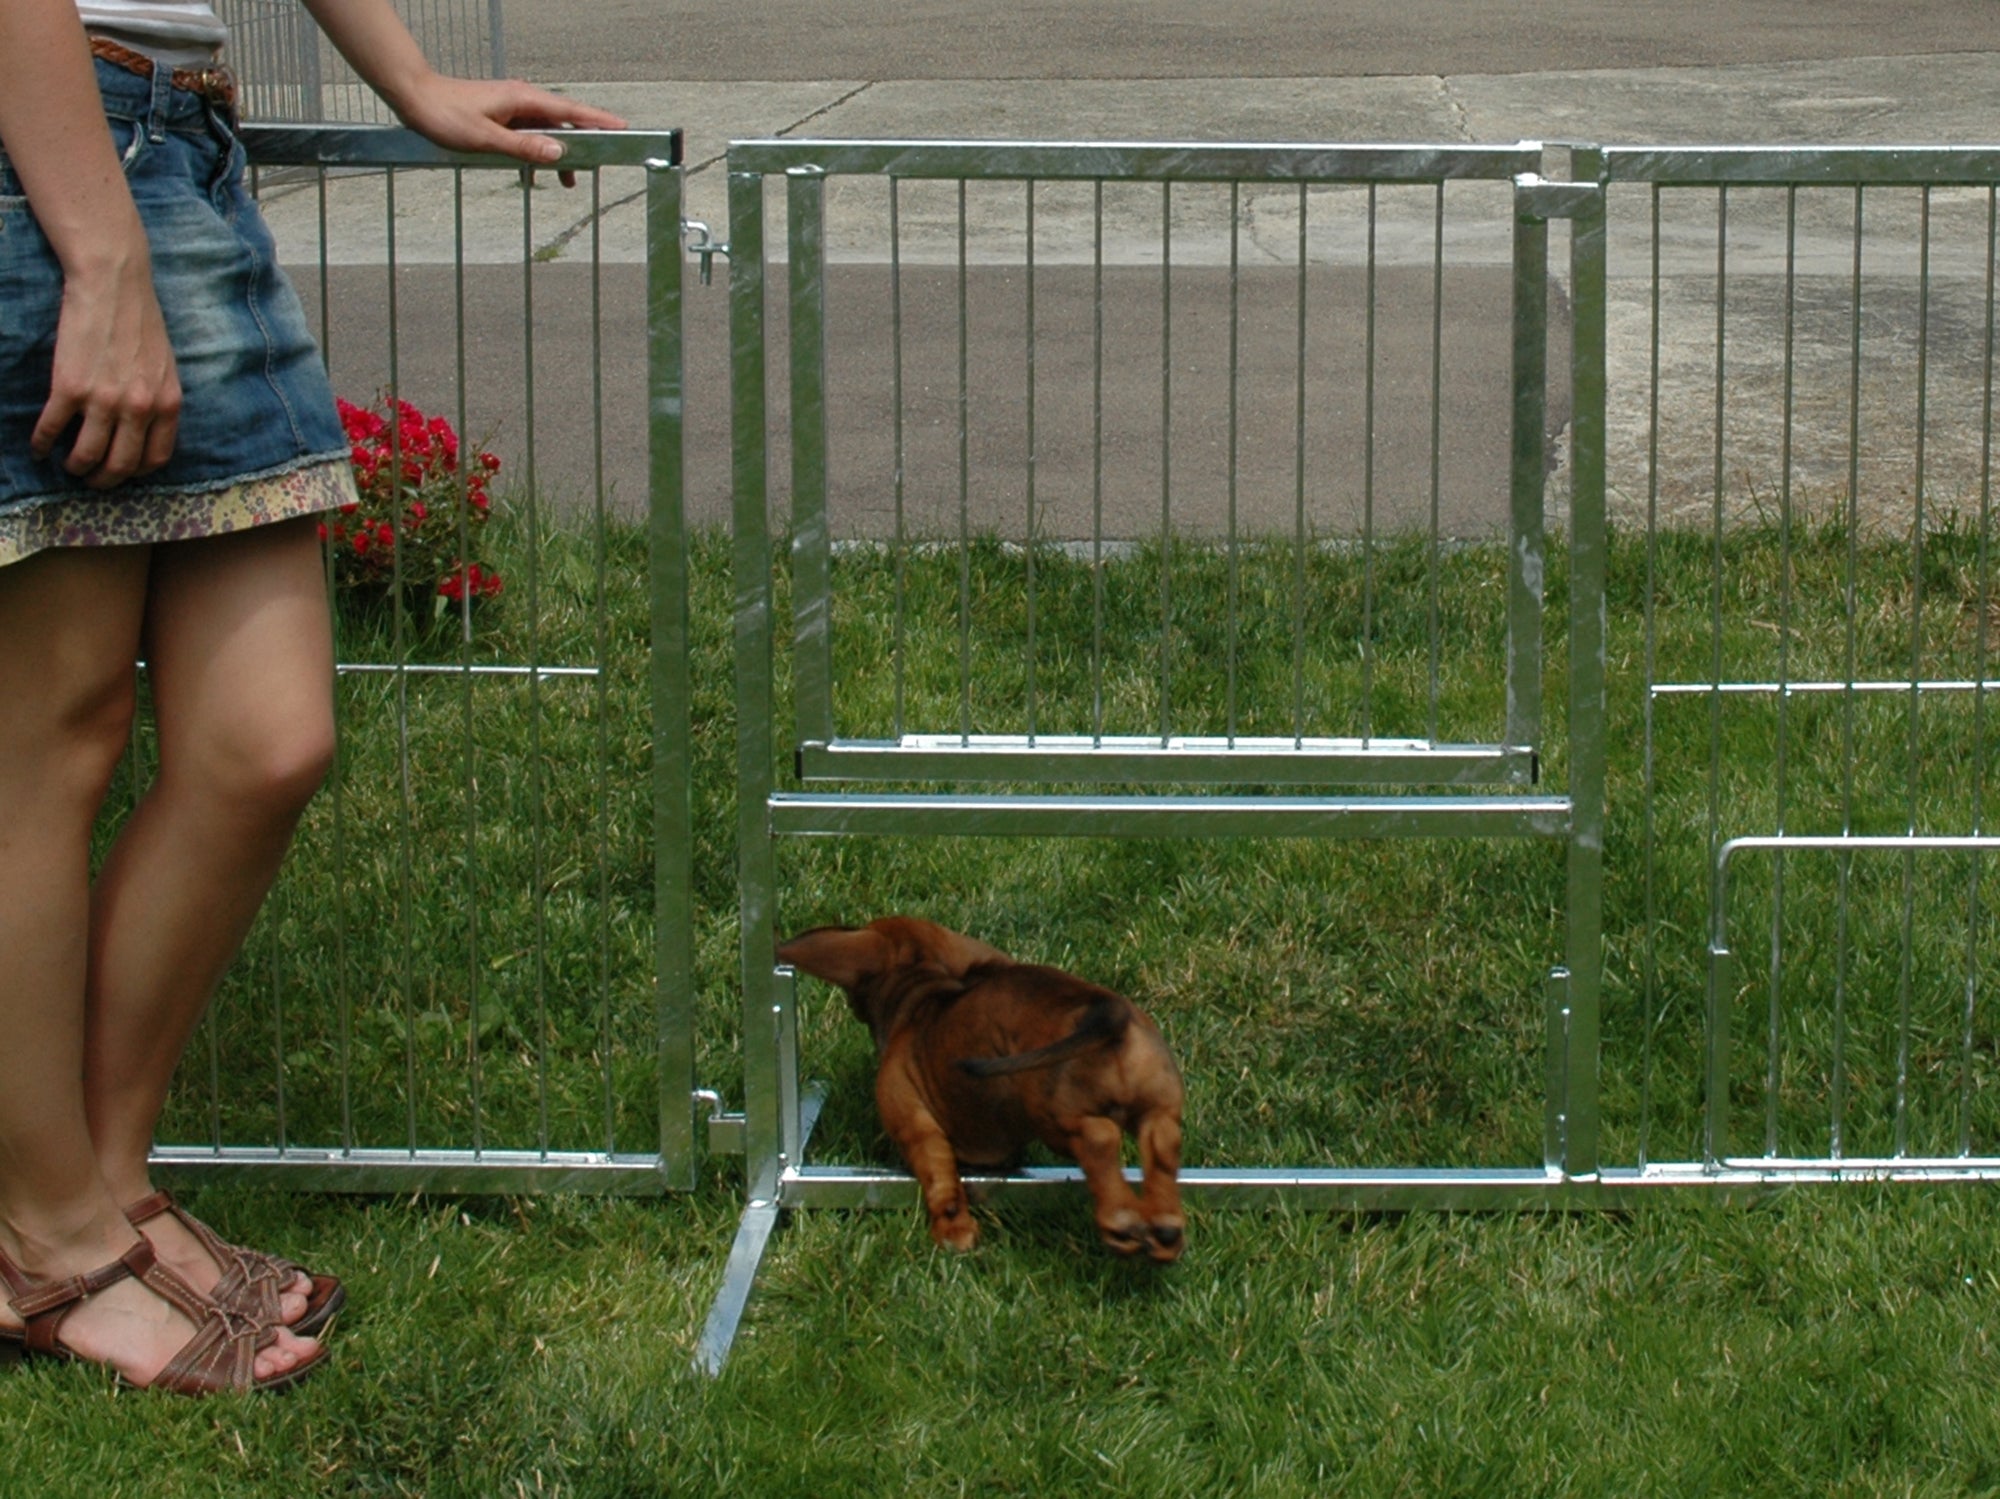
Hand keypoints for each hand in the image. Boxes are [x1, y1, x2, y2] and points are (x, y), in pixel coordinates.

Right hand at [34, 252, 180, 488]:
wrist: (113, 283)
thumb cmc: (140, 320)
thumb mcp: (165, 366)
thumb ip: (157, 399)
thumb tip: (145, 429)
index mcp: (167, 403)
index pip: (155, 458)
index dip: (136, 472)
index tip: (122, 471)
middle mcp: (139, 407)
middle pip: (121, 464)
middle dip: (104, 480)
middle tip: (91, 480)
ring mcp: (104, 399)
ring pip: (87, 455)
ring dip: (75, 467)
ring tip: (68, 465)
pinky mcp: (69, 386)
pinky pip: (52, 428)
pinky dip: (42, 443)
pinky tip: (39, 447)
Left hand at [394, 76, 627, 186]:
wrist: (415, 97)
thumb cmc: (446, 115)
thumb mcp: (486, 138)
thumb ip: (524, 147)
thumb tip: (559, 154)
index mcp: (524, 100)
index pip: (571, 112)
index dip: (598, 121)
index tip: (623, 128)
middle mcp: (522, 100)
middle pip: (564, 123)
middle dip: (582, 146)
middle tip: (598, 167)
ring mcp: (512, 108)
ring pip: (546, 132)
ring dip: (557, 155)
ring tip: (567, 182)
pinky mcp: (502, 116)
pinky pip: (529, 136)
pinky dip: (536, 153)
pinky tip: (532, 175)